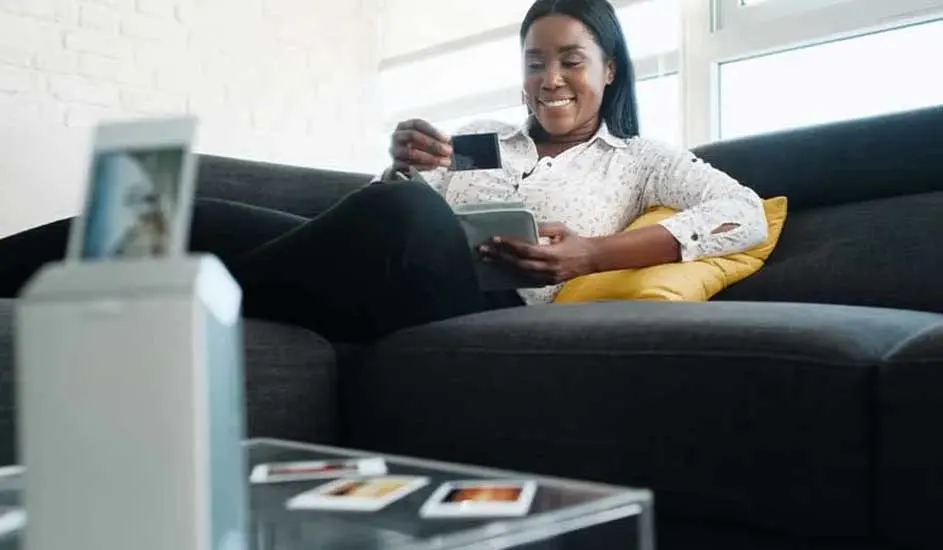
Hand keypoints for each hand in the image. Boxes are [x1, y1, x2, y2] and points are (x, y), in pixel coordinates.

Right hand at [389, 119, 452, 172]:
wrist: (403, 162)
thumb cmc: (417, 147)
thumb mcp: (424, 138)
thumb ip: (434, 139)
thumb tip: (447, 145)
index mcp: (404, 126)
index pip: (417, 124)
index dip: (433, 131)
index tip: (447, 139)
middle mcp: (397, 136)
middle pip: (413, 136)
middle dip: (433, 144)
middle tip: (448, 151)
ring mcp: (395, 150)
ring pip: (411, 152)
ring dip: (431, 157)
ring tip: (444, 161)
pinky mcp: (395, 164)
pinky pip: (410, 166)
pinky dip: (424, 166)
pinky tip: (434, 166)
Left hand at [479, 222, 598, 284]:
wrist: (592, 259)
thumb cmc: (576, 242)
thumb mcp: (561, 229)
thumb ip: (543, 228)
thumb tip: (526, 227)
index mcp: (552, 254)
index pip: (525, 249)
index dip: (509, 245)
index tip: (495, 239)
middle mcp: (548, 268)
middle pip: (518, 264)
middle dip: (499, 257)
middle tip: (483, 251)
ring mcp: (547, 278)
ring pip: (520, 274)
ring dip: (503, 266)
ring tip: (488, 260)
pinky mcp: (547, 282)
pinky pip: (526, 279)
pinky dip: (513, 273)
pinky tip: (502, 269)